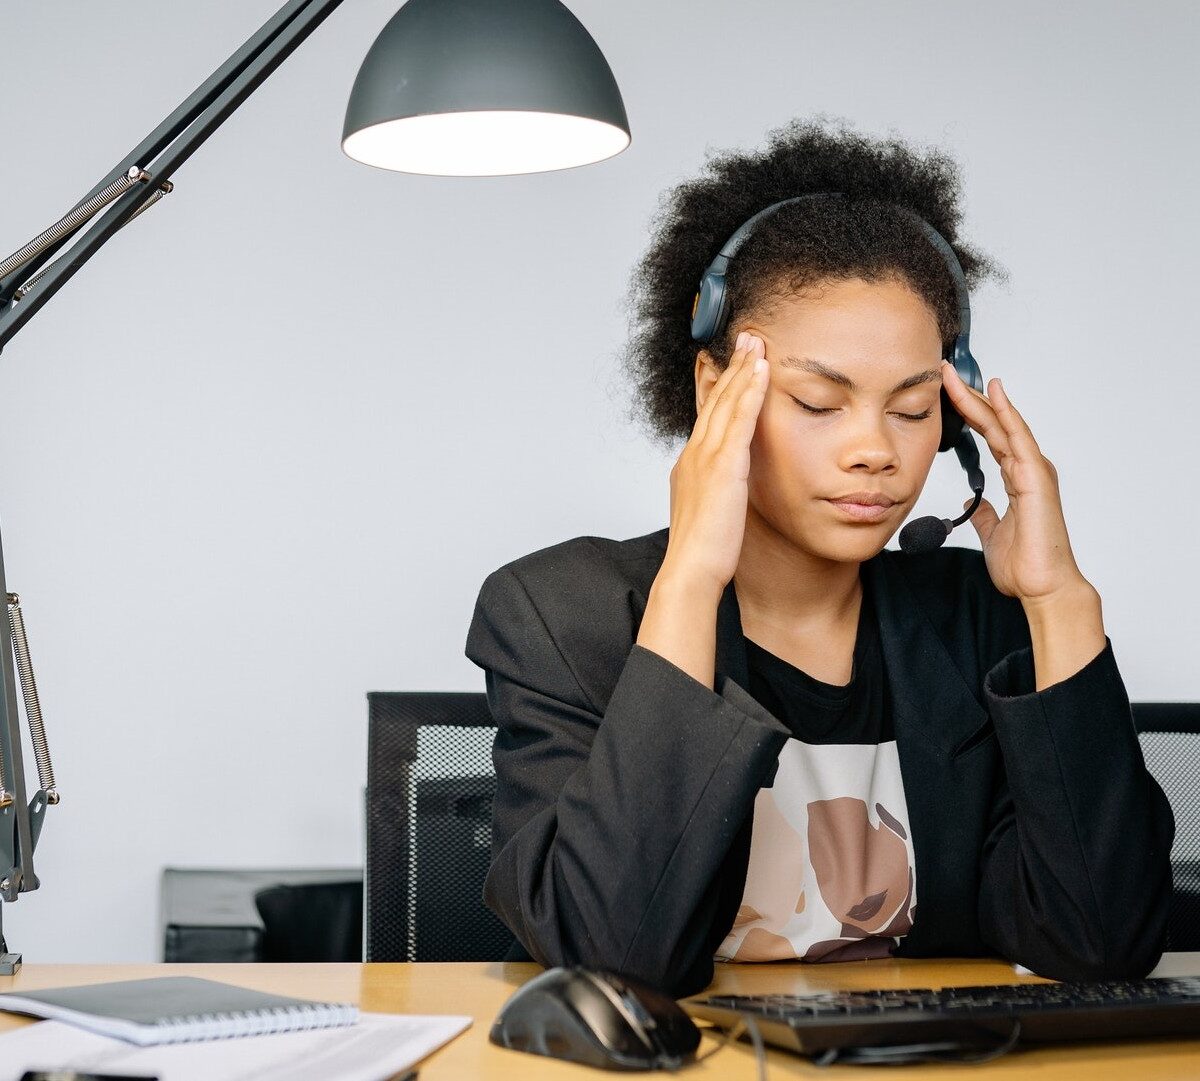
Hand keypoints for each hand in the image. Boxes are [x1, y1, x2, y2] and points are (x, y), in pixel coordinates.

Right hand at [663, 330, 769, 596]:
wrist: (691, 571)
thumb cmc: (702, 554)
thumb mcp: (708, 514)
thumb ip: (716, 493)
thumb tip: (725, 490)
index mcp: (690, 466)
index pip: (706, 416)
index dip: (719, 387)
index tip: (729, 364)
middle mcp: (694, 455)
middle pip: (714, 400)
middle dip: (731, 367)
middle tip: (745, 338)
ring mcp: (706, 459)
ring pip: (726, 402)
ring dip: (742, 369)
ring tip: (756, 342)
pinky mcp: (723, 467)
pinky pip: (739, 420)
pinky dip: (750, 392)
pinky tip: (762, 371)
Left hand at [940, 361, 1090, 603]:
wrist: (1042, 587)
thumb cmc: (1025, 564)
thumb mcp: (993, 534)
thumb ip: (987, 516)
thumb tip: (977, 507)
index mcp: (1017, 478)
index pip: (988, 436)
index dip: (968, 413)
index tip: (946, 393)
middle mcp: (1027, 469)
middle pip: (994, 423)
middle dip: (969, 396)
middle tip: (944, 372)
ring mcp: (1034, 471)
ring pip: (1004, 424)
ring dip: (980, 398)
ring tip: (956, 376)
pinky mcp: (1036, 479)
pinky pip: (1018, 439)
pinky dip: (1007, 414)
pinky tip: (994, 393)